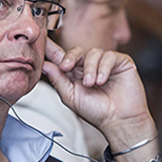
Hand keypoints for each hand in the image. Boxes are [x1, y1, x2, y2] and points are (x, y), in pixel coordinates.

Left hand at [43, 39, 156, 161]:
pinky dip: (104, 68)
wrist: (119, 121)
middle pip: (76, 51)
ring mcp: (105, 63)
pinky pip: (109, 56)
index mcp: (75, 74)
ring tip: (91, 84)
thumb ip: (58, 80)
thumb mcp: (71, 97)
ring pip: (93, 52)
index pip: (62, 57)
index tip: (41, 41)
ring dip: (89, 68)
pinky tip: (102, 81)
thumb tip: (44, 64)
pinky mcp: (120, 62)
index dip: (52, 48)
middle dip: (70, 57)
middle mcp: (89, 66)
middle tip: (66, 67)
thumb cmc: (97, 112)